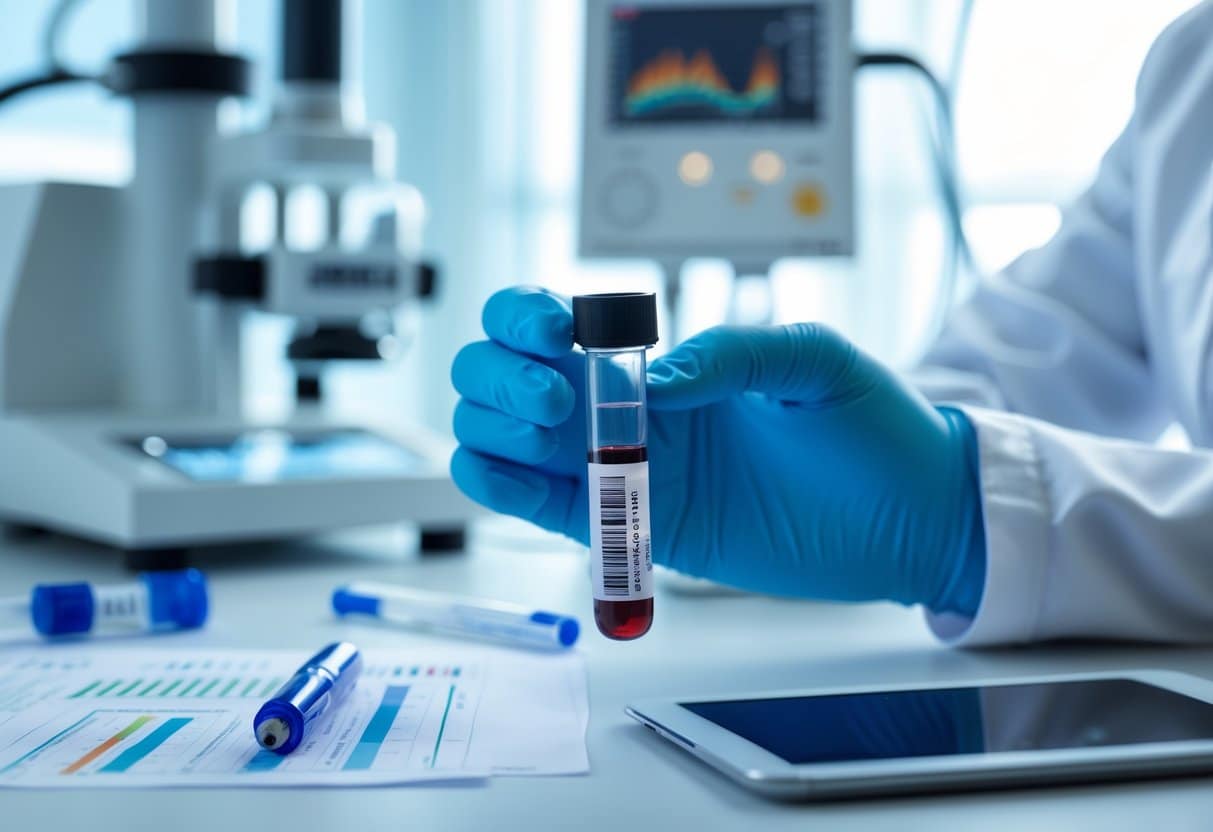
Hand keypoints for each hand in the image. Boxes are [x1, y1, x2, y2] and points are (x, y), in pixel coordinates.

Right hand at [450, 286, 986, 614]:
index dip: (522, 317)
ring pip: (504, 440)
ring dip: (493, 429)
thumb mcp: (813, 360)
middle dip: (500, 376)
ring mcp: (622, 468)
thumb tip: (656, 378)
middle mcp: (623, 409)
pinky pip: (542, 508)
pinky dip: (500, 489)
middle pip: (502, 379)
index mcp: (658, 359)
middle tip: (558, 395)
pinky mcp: (636, 526)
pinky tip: (506, 474)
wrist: (913, 516)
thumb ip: (731, 354)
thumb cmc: (873, 427)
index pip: (550, 324)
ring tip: (551, 435)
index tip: (556, 330)